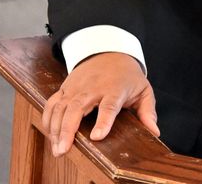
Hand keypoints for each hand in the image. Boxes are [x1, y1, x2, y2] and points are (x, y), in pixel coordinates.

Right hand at [41, 52, 159, 156]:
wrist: (109, 52)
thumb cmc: (127, 76)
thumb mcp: (143, 90)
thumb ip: (148, 112)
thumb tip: (154, 132)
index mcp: (115, 88)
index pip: (109, 106)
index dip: (103, 121)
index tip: (97, 136)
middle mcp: (93, 87)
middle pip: (78, 107)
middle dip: (68, 129)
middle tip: (64, 149)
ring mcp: (76, 86)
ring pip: (61, 106)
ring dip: (55, 128)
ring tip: (57, 148)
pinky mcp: (65, 87)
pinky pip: (52, 103)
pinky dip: (47, 118)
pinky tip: (50, 134)